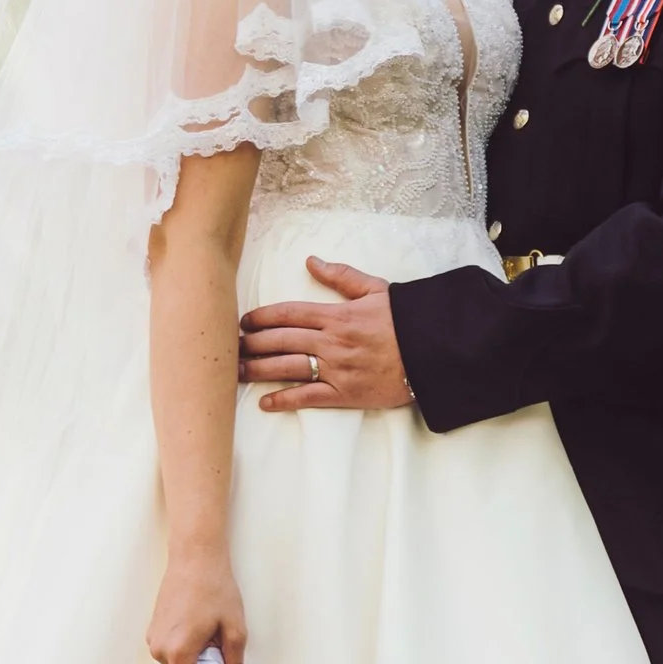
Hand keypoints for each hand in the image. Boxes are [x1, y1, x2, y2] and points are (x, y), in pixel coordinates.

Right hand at [148, 549, 245, 663]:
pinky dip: (185, 647)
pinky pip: (170, 651)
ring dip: (193, 659)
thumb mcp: (234, 629)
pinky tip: (196, 625)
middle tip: (218, 649)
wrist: (194, 556)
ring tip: (207, 631)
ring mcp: (153, 639)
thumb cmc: (215, 588)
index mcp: (180, 652)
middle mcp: (160, 650)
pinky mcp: (153, 630)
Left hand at [239, 259, 412, 411]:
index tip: (243, 322)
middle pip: (280, 340)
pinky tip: (264, 402)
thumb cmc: (405, 319)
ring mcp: (336, 368)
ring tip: (235, 371)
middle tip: (228, 347)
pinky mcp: (345, 393)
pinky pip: (308, 397)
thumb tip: (311, 261)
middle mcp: (331, 341)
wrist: (434, 351)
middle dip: (251, 343)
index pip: (288, 313)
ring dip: (257, 369)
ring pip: (286, 368)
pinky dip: (284, 400)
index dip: (261, 318)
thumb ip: (341, 276)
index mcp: (336, 314)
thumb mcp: (375, 289)